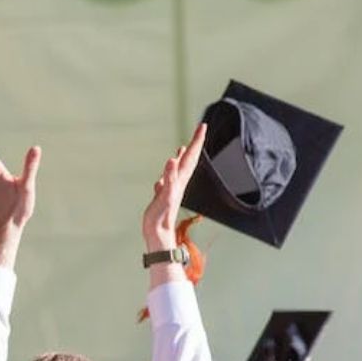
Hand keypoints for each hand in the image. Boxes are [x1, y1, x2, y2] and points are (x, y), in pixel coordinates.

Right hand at [142, 124, 206, 252]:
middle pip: (189, 159)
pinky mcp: (164, 194)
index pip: (190, 156)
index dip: (196, 140)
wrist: (158, 235)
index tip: (202, 125)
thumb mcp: (164, 196)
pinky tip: (168, 169)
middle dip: (194, 144)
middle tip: (200, 129)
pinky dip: (170, 170)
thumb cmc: (161, 217)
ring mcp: (172, 188)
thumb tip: (172, 160)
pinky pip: (169, 178)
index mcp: (180, 180)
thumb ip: (169, 178)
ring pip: (180, 168)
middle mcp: (178, 182)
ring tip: (184, 147)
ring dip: (183, 156)